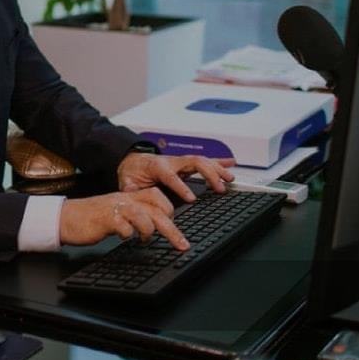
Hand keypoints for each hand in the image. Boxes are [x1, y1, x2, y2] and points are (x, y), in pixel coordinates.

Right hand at [58, 188, 188, 249]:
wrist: (66, 217)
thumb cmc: (92, 217)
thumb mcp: (116, 211)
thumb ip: (133, 214)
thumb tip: (154, 224)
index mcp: (129, 197)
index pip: (157, 196)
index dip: (169, 210)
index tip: (174, 225)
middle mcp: (125, 200)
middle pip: (157, 209)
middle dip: (173, 230)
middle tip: (182, 245)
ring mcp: (116, 209)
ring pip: (145, 216)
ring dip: (149, 231)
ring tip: (144, 240)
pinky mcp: (105, 219)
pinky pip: (125, 227)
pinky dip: (129, 235)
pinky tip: (124, 238)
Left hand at [116, 152, 235, 201]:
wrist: (133, 161)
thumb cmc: (133, 172)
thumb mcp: (127, 182)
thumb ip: (130, 189)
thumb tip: (131, 195)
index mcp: (157, 167)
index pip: (171, 176)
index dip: (181, 187)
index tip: (192, 198)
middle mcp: (172, 162)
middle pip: (194, 163)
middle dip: (209, 174)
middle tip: (220, 188)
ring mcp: (180, 161)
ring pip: (202, 160)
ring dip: (218, 169)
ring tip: (230, 179)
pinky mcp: (186, 164)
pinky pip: (205, 160)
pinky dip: (219, 162)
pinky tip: (231, 164)